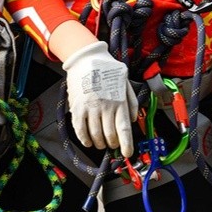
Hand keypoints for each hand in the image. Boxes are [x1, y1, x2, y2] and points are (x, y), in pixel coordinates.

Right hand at [62, 41, 137, 156]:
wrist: (86, 58)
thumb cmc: (107, 69)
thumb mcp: (125, 82)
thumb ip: (131, 102)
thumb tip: (133, 120)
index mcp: (119, 101)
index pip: (124, 129)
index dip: (126, 144)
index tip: (127, 153)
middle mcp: (105, 106)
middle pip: (110, 135)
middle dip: (113, 144)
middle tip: (113, 144)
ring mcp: (90, 107)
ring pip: (96, 135)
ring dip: (100, 143)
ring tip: (101, 143)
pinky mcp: (77, 107)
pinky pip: (80, 129)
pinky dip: (84, 139)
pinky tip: (88, 142)